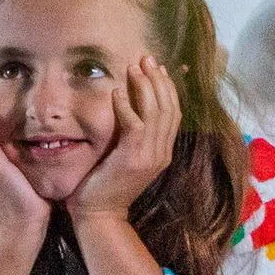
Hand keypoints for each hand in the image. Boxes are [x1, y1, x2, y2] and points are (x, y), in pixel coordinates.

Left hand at [72, 54, 182, 221]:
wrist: (100, 215)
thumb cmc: (106, 186)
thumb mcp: (124, 157)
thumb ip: (131, 137)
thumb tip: (127, 110)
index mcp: (163, 151)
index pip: (173, 113)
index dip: (168, 88)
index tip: (159, 67)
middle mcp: (162, 152)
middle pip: (169, 108)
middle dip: (159, 80)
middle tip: (147, 58)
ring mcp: (150, 156)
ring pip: (156, 113)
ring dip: (145, 87)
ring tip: (134, 67)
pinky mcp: (133, 159)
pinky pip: (134, 126)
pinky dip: (127, 106)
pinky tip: (116, 92)